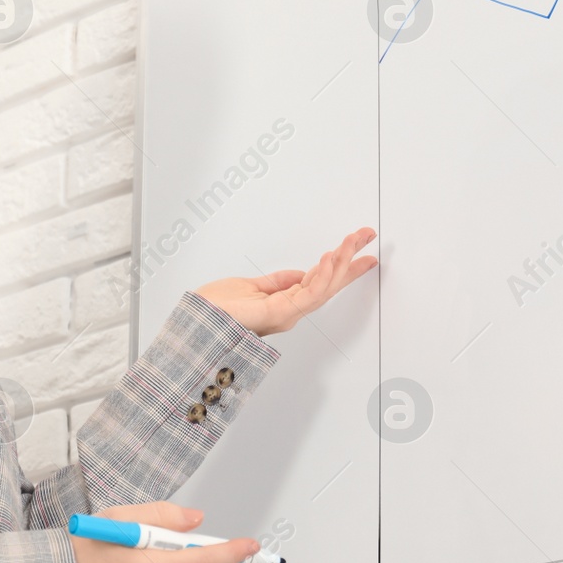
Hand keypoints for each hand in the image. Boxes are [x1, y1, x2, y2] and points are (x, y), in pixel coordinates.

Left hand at [193, 226, 376, 336]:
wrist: (195, 326)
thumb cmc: (213, 314)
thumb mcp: (249, 287)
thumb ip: (276, 282)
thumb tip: (299, 274)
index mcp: (285, 303)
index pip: (321, 281)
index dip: (342, 265)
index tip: (361, 250)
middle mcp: (290, 311)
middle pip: (329, 282)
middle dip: (350, 258)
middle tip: (368, 236)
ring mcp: (286, 314)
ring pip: (323, 286)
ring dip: (341, 261)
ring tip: (352, 240)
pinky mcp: (278, 314)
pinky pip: (308, 294)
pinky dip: (321, 276)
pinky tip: (329, 259)